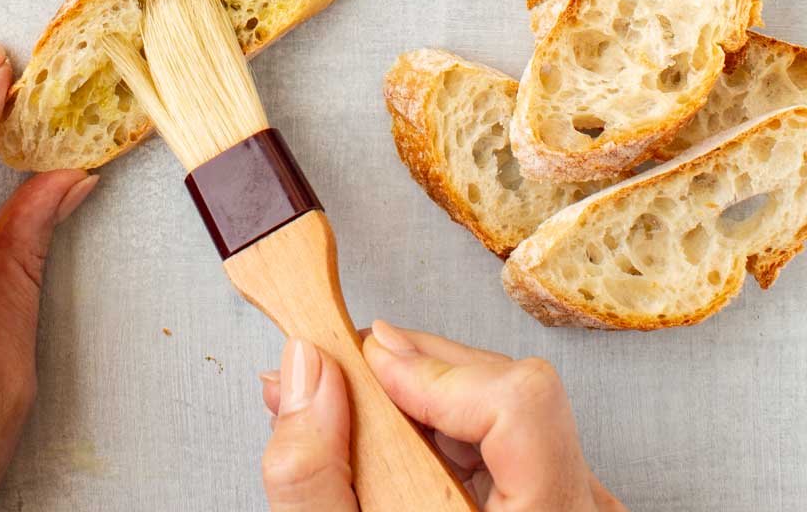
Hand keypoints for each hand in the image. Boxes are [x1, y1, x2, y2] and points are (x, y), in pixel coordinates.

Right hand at [260, 323, 628, 511]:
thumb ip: (315, 479)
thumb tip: (304, 371)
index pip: (522, 406)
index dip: (438, 372)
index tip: (370, 367)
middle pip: (510, 394)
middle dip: (410, 374)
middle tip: (333, 377)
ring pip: (508, 414)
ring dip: (419, 401)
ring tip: (345, 415)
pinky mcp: (561, 511)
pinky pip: (512, 444)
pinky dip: (444, 431)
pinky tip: (387, 445)